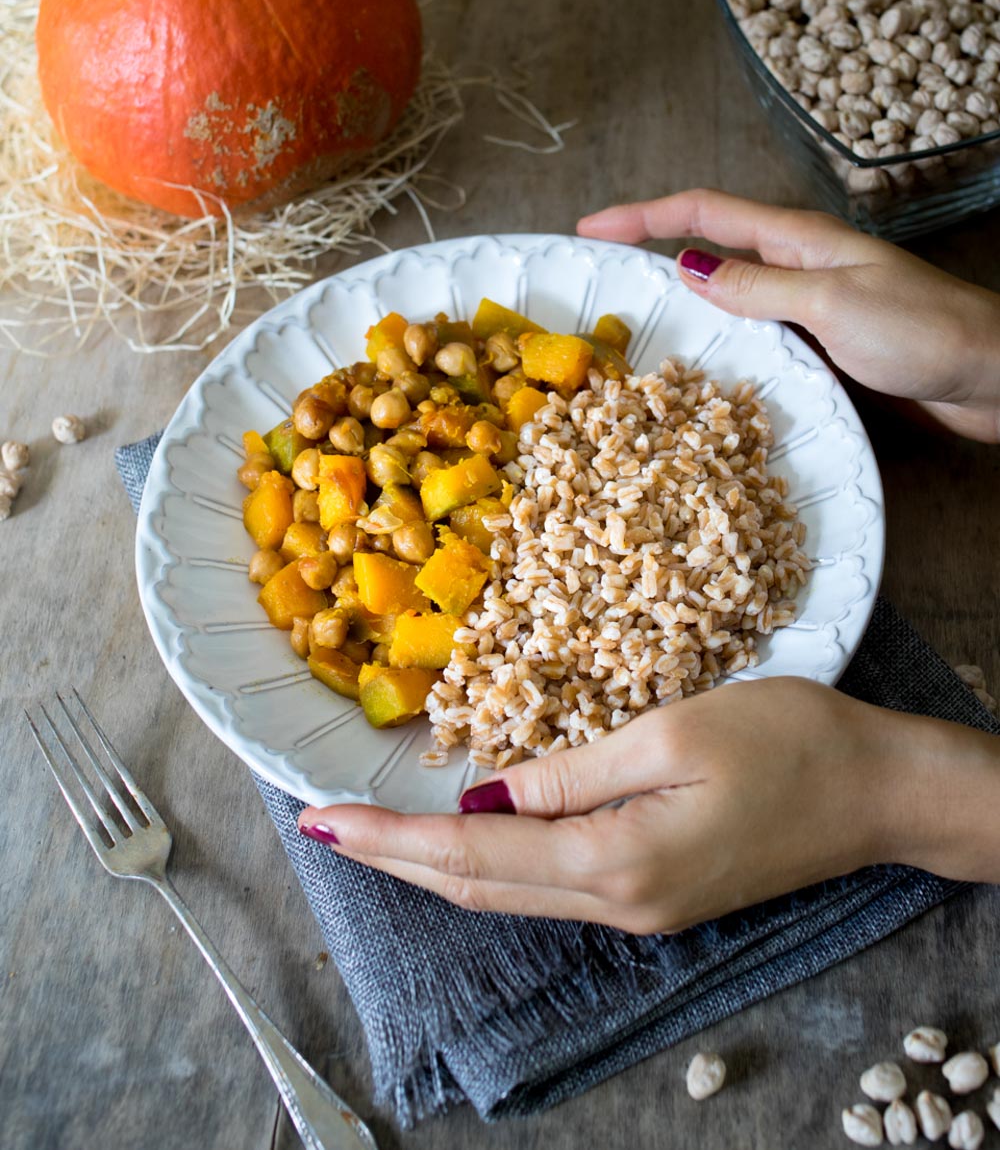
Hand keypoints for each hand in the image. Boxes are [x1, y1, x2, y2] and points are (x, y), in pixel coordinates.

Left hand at [297, 678, 999, 933]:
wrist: (881, 791)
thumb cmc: (792, 742)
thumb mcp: (675, 732)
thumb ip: (573, 771)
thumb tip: (490, 791)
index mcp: (616, 860)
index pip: (472, 853)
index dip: (390, 839)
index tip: (321, 820)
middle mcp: (618, 900)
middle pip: (477, 885)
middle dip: (393, 859)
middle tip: (323, 828)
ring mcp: (639, 906)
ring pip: (508, 892)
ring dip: (434, 863)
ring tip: (373, 834)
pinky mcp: (657, 892)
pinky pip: (548, 885)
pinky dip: (489, 861)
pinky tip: (464, 837)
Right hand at [577, 189, 999, 443]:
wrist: (990, 374)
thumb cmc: (922, 331)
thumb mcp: (830, 302)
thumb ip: (758, 286)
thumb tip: (686, 267)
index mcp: (797, 239)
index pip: (702, 211)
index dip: (642, 215)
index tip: (589, 227)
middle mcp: (798, 264)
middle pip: (709, 243)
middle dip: (650, 248)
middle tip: (599, 272)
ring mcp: (809, 302)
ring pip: (728, 291)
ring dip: (680, 298)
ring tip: (633, 319)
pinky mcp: (821, 341)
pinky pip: (752, 330)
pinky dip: (717, 338)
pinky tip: (701, 362)